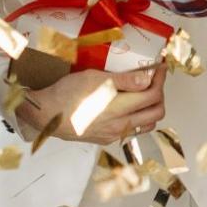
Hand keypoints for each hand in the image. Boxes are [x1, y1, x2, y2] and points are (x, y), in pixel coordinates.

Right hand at [18, 66, 166, 144]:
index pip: (153, 95)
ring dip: (152, 108)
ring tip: (143, 92)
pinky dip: (139, 118)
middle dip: (160, 93)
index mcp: (120, 108)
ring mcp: (114, 135)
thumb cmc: (66, 94)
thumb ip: (124, 80)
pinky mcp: (106, 139)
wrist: (45, 115)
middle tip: (154, 79)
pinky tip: (129, 106)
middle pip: (157, 112)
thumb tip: (148, 79)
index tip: (160, 67)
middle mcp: (121, 125)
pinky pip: (132, 130)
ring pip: (147, 124)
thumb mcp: (94, 79)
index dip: (161, 79)